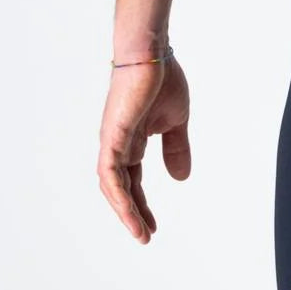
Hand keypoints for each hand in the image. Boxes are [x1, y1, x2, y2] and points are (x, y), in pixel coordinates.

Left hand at [97, 54, 191, 242]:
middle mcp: (118, 145)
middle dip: (133, 213)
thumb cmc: (162, 78)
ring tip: (140, 233)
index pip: (133, 180)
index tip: (153, 225)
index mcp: (132, 140)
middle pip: (121, 188)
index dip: (141, 203)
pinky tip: (128, 211)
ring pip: (113, 187)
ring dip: (125, 211)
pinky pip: (110, 174)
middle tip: (145, 236)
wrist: (151, 53)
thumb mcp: (175, 120)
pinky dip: (118, 195)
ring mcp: (113, 142)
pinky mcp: (112, 137)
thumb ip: (176, 148)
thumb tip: (180, 178)